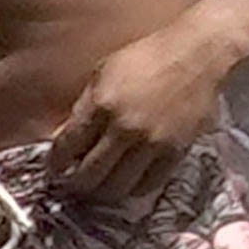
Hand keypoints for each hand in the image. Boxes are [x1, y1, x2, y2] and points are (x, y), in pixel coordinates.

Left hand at [47, 23, 229, 202]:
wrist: (194, 56)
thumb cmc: (146, 56)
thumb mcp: (104, 70)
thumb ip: (84, 105)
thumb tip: (65, 136)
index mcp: (102, 102)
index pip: (68, 145)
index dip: (56, 162)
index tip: (53, 167)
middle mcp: (124, 128)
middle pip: (90, 174)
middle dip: (75, 184)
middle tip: (71, 185)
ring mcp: (150, 144)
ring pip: (117, 188)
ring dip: (102, 193)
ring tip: (97, 189)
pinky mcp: (173, 154)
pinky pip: (147, 186)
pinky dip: (132, 190)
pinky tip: (126, 183)